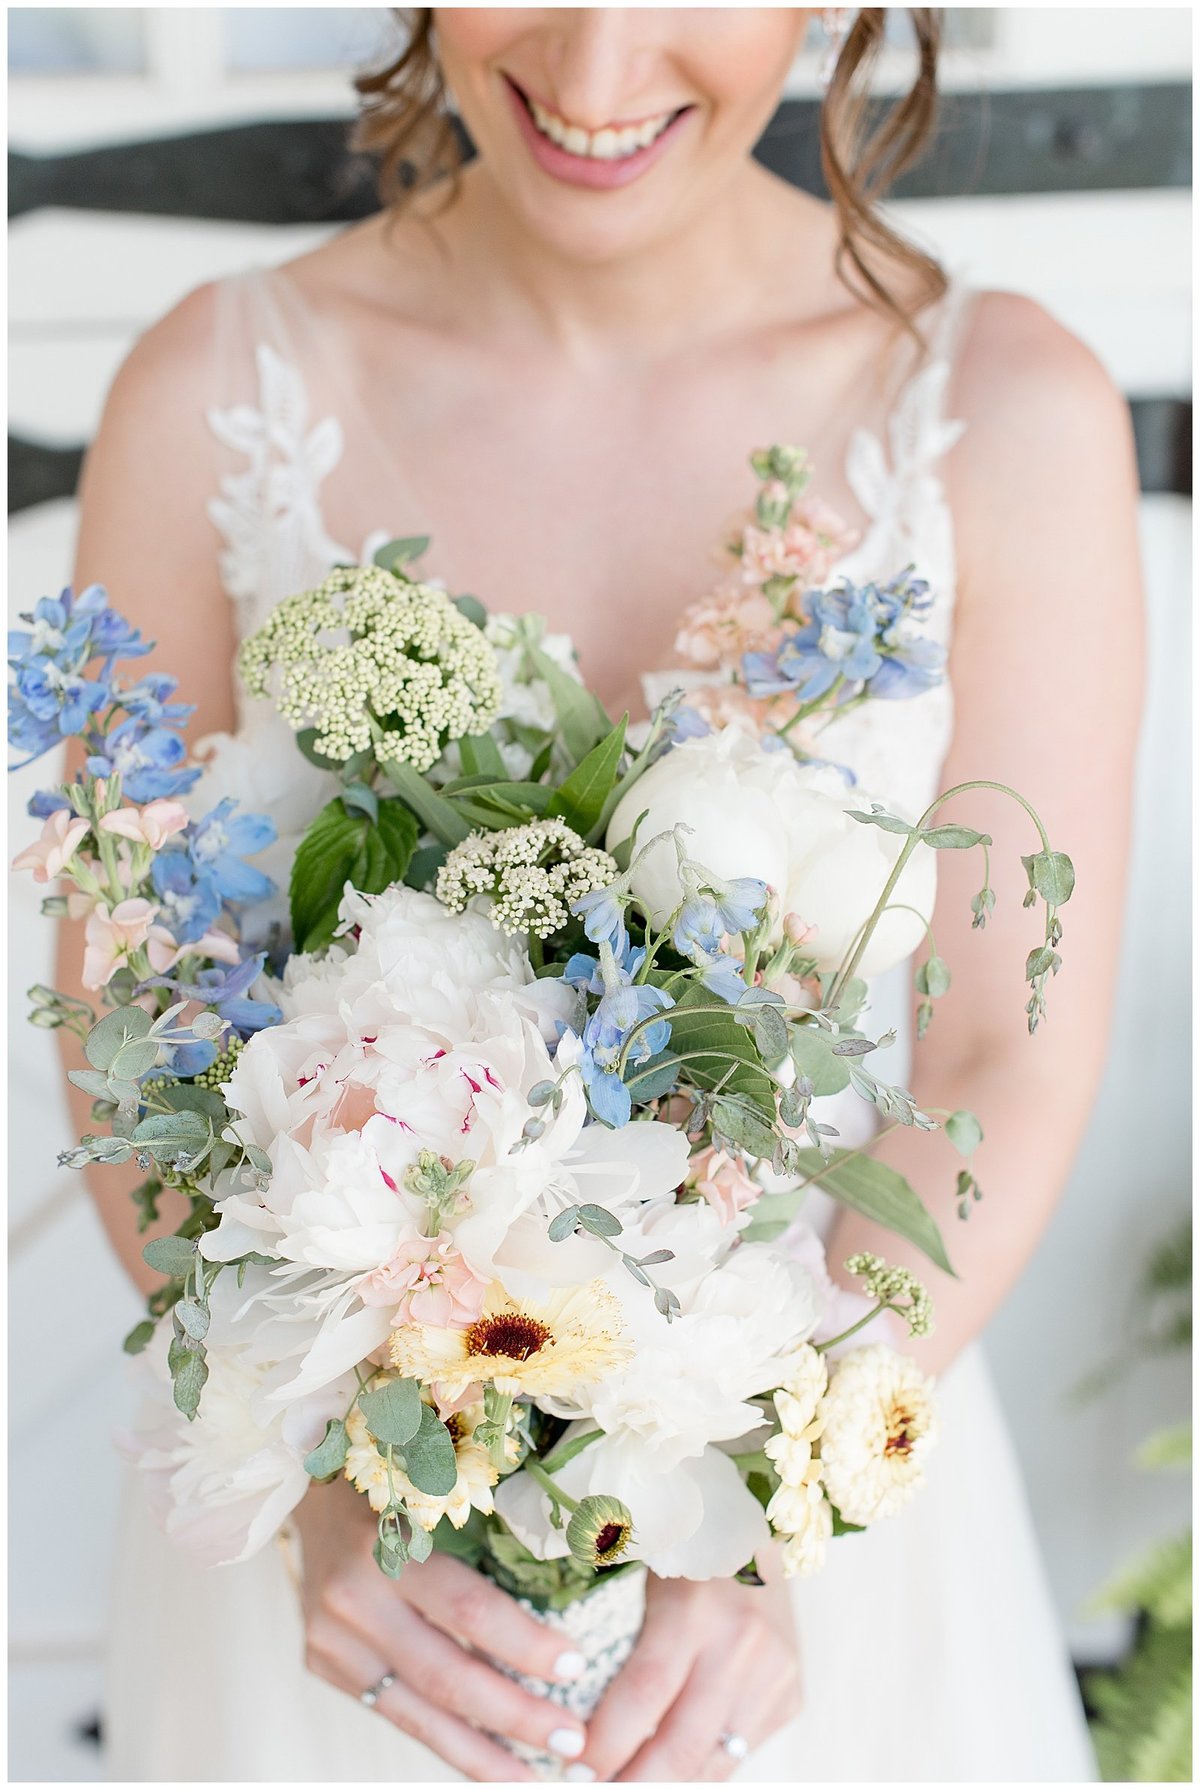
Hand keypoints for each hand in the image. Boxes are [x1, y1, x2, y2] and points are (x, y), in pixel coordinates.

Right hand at [292, 1478, 591, 1781]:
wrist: (309, 1487)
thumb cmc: (398, 1479)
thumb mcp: (437, 1489)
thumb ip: (485, 1534)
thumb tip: (573, 1595)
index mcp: (385, 1541)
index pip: (466, 1608)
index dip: (524, 1644)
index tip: (576, 1667)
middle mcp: (352, 1597)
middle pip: (445, 1675)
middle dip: (515, 1716)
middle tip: (573, 1743)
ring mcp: (330, 1638)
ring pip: (417, 1714)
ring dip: (482, 1755)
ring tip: (534, 1781)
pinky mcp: (323, 1663)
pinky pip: (395, 1712)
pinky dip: (445, 1741)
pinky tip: (487, 1760)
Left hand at [577, 1574, 801, 1782]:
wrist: (760, 1538)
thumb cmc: (686, 1554)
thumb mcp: (646, 1577)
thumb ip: (619, 1640)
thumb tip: (572, 1717)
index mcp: (695, 1608)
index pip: (644, 1694)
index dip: (606, 1743)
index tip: (575, 1766)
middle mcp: (741, 1646)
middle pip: (681, 1745)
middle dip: (632, 1783)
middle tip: (592, 1787)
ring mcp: (774, 1676)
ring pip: (713, 1764)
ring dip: (665, 1784)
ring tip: (625, 1782)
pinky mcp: (791, 1697)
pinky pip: (738, 1754)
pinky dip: (699, 1770)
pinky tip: (667, 1769)